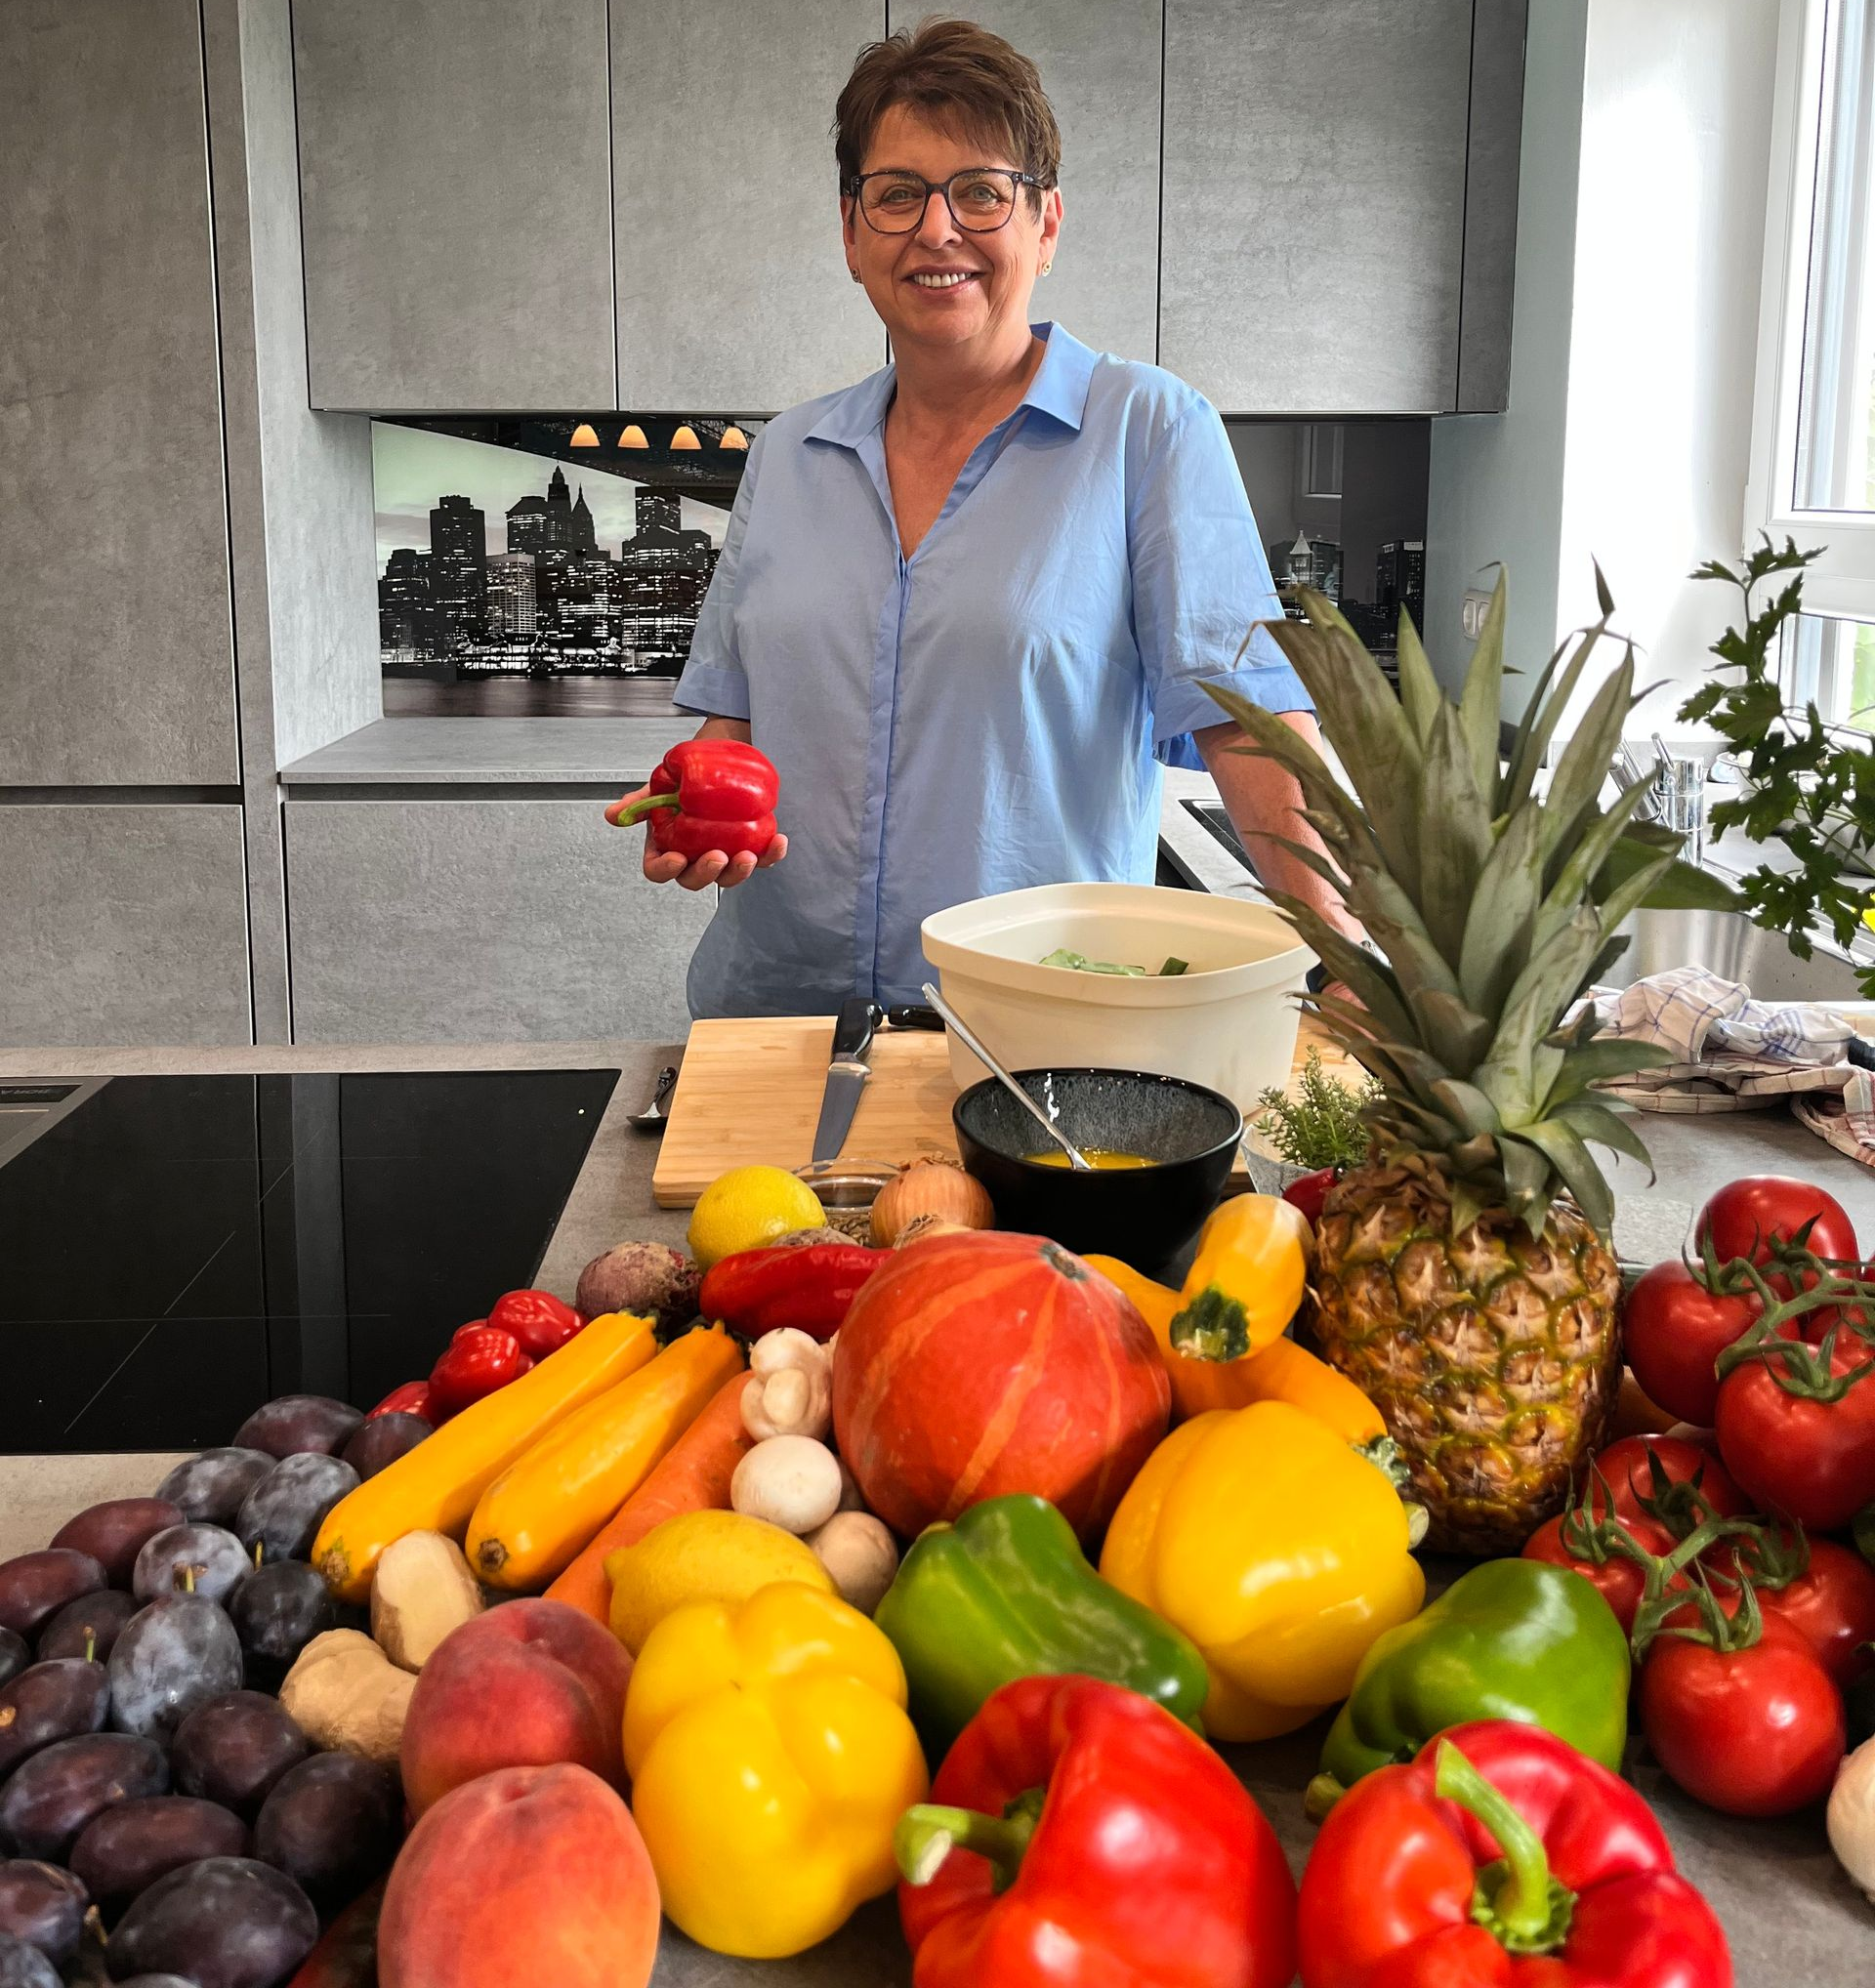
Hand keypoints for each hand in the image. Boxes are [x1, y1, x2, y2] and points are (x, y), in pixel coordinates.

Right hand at [605, 784, 787, 891]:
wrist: (711, 766)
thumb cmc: (681, 782)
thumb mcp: (657, 788)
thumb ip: (638, 802)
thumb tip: (614, 815)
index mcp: (665, 849)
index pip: (659, 870)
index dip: (666, 869)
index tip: (676, 858)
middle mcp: (692, 859)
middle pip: (695, 879)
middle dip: (707, 873)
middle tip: (717, 857)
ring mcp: (722, 858)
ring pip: (728, 877)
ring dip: (739, 872)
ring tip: (748, 856)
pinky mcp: (749, 850)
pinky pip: (761, 859)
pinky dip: (771, 854)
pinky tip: (778, 842)